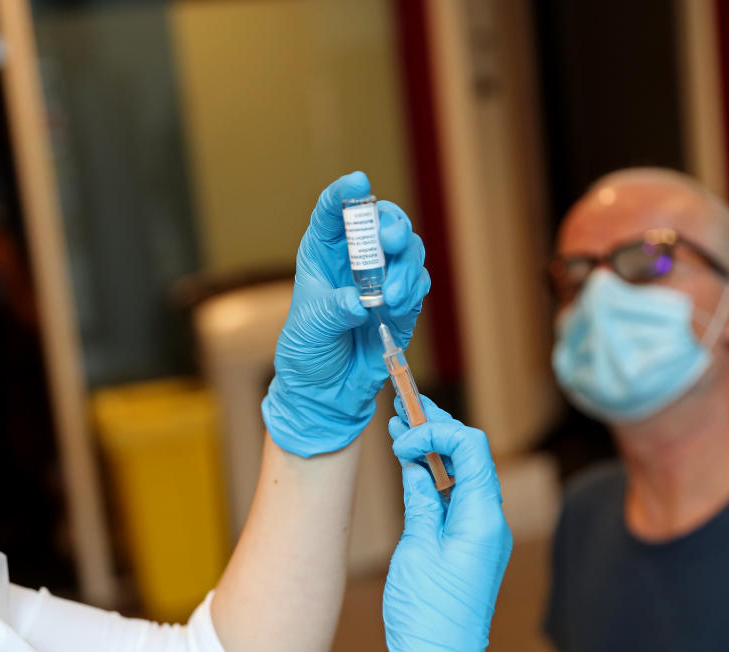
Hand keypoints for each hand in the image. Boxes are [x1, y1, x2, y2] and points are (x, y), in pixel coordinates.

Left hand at [261, 171, 429, 456]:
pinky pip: (419, 283)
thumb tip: (359, 301)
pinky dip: (415, 288)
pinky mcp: (403, 303)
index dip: (346, 193)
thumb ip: (334, 311)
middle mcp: (356, 260)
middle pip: (383, 223)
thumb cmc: (309, 353)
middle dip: (392, 227)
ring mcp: (383, 280)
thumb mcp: (310, 329)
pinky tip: (400, 304)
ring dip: (406, 266)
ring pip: (407, 251)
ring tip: (394, 295)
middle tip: (391, 243)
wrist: (327, 391)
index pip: (334, 212)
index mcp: (324, 253)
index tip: (359, 182)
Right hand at [376, 397, 511, 651]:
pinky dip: (435, 479)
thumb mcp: (416, 549)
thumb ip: (420, 500)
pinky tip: (411, 469)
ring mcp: (482, 538)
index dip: (438, 429)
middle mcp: (491, 524)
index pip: (471, 449)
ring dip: (434, 452)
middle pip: (470, 458)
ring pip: (463, 477)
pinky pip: (457, 501)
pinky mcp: (470, 551)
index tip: (402, 434)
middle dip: (437, 429)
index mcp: (484, 519)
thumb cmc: (428, 616)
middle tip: (403, 406)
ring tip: (400, 429)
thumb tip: (416, 463)